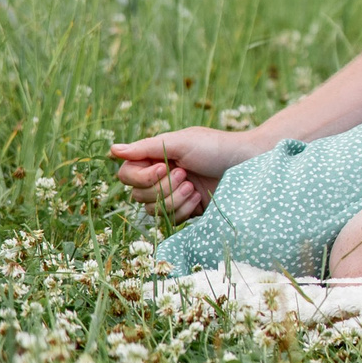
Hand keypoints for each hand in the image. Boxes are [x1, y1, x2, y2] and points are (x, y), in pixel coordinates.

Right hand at [113, 126, 268, 222]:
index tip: (164, 168)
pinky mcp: (186, 210)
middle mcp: (160, 177)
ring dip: (173, 199)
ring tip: (194, 187)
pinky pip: (169, 220)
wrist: (249, 165)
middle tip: (186, 175)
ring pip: (152, 210)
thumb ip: (147, 148)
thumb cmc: (217, 147)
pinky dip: (183, 210)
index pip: (126, 174)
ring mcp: (173, 195)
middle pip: (137, 195)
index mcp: (156, 157)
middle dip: (162, 188)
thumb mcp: (181, 142)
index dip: (141, 176)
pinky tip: (199, 198)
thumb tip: (112, 149)